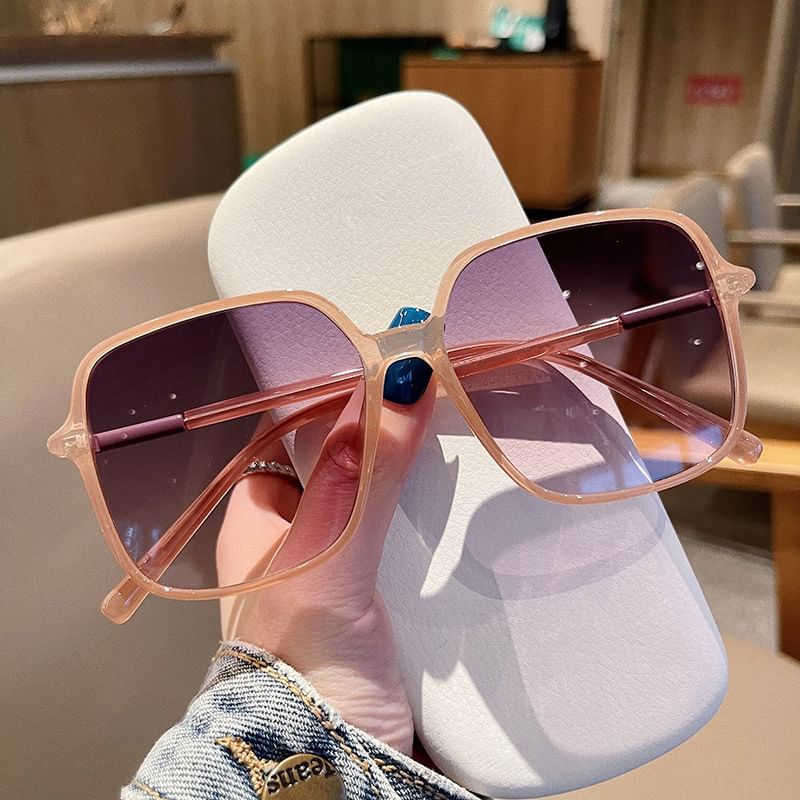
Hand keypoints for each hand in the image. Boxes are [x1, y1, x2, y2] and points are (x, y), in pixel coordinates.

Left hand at [216, 380, 435, 754]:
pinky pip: (418, 541)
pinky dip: (442, 523)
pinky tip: (471, 510)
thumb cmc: (299, 676)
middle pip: (349, 458)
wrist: (338, 778)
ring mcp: (346, 569)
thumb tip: (397, 383)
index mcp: (260, 519)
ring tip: (466, 438)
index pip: (295, 427)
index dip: (339, 388)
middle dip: (393, 430)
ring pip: (389, 499)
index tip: (391, 357)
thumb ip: (358, 475)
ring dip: (424, 479)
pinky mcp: (390, 599)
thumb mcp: (325, 561)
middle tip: (442, 393)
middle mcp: (300, 538)